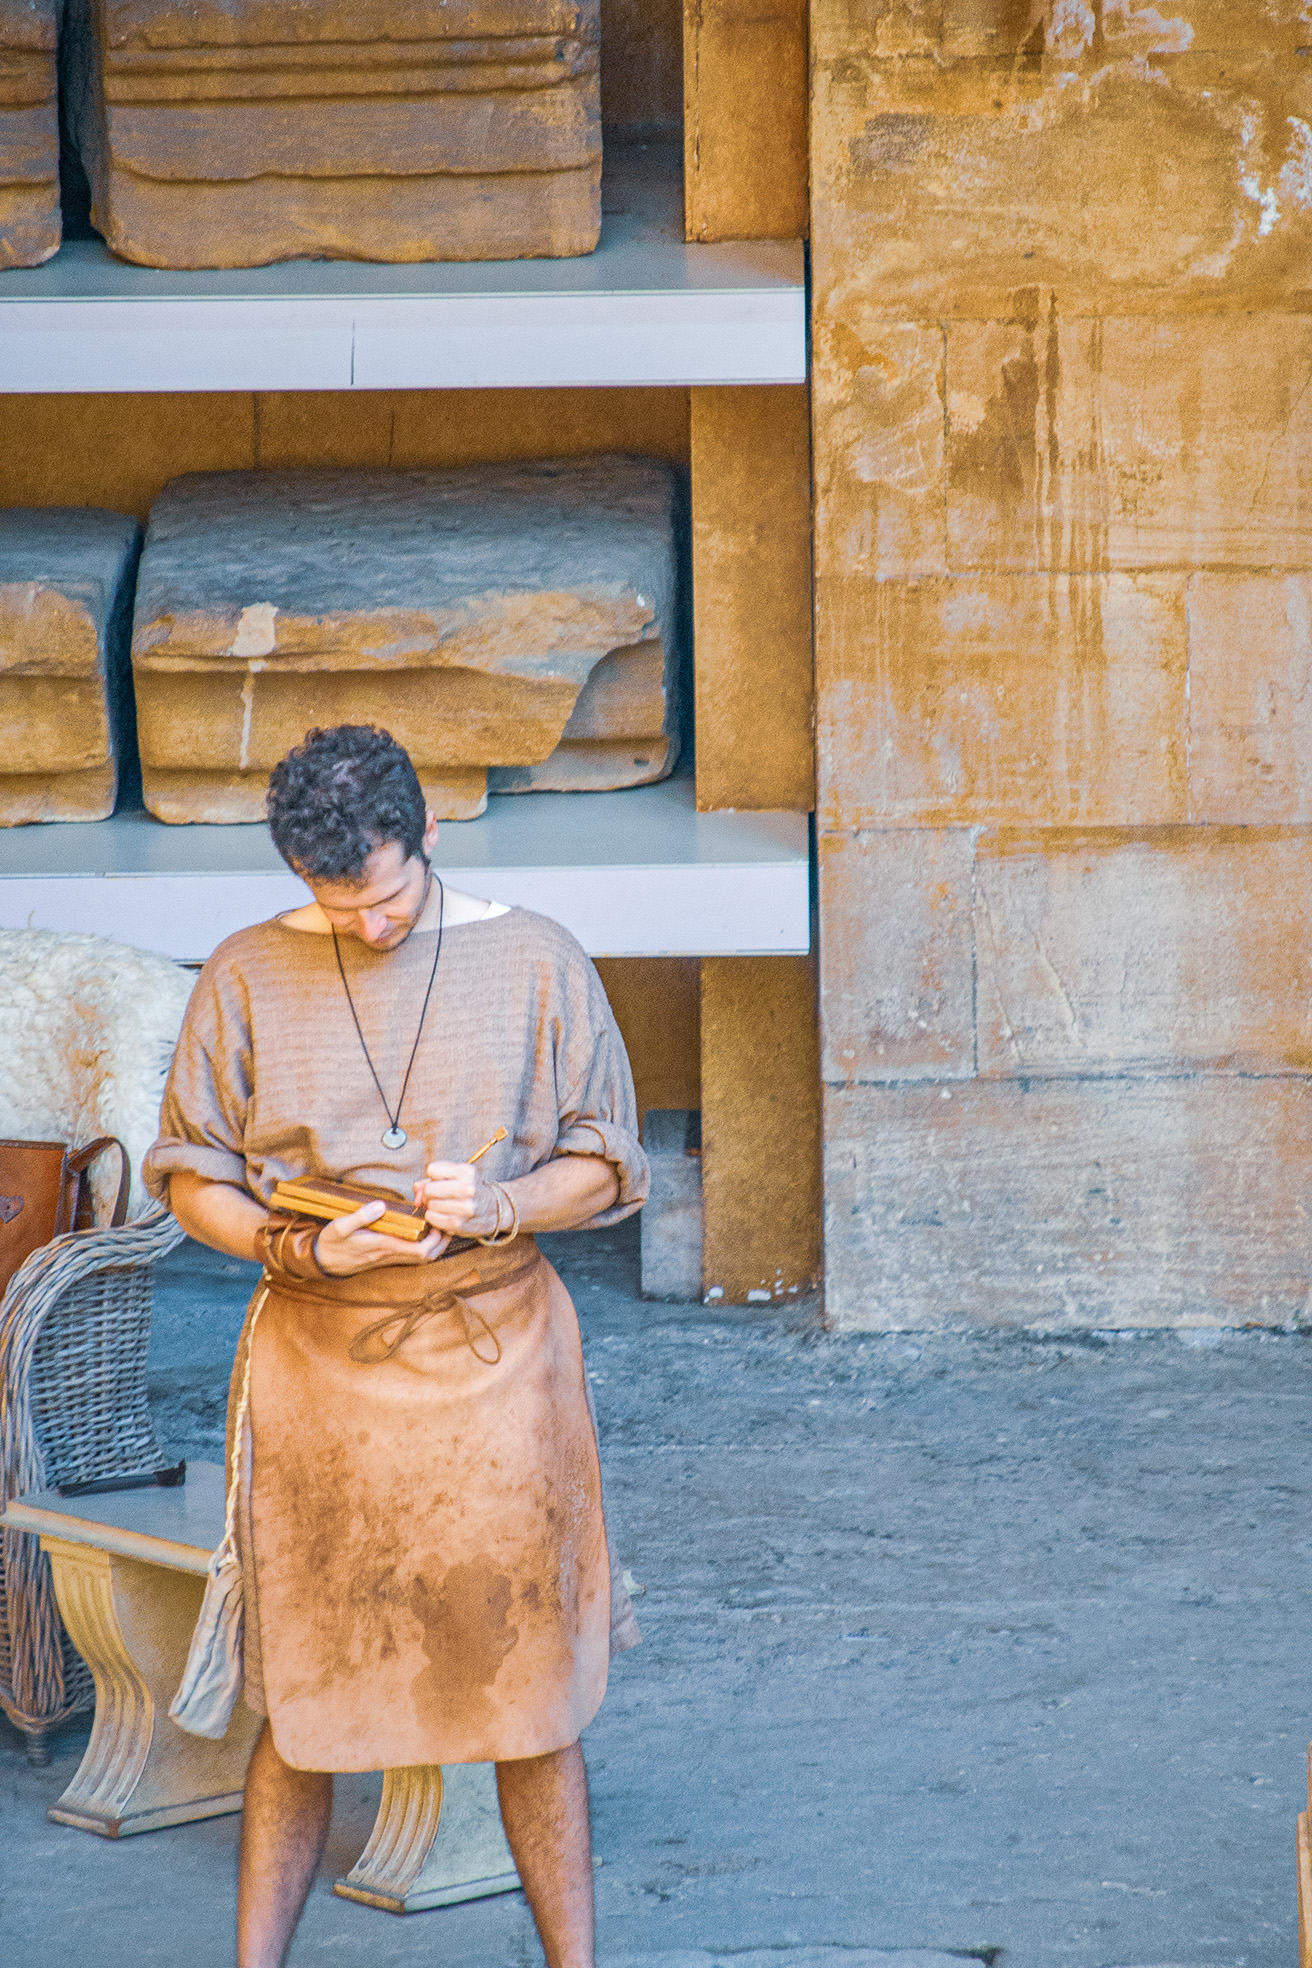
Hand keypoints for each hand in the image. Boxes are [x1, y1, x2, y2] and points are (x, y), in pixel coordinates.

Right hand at [312, 1197, 447, 1276]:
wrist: (323, 1261)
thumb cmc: (332, 1243)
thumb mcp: (339, 1227)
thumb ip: (359, 1216)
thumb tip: (380, 1205)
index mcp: (384, 1246)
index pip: (421, 1250)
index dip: (436, 1238)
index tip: (439, 1219)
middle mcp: (391, 1254)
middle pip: (429, 1256)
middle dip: (443, 1240)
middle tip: (446, 1218)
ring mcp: (391, 1256)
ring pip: (423, 1256)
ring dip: (435, 1241)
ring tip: (438, 1220)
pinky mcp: (388, 1255)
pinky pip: (413, 1253)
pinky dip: (424, 1242)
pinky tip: (423, 1227)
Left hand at [413, 1161, 504, 1238]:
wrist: (492, 1210)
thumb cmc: (469, 1190)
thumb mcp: (456, 1176)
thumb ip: (431, 1179)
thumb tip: (416, 1192)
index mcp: (467, 1171)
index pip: (432, 1170)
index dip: (433, 1176)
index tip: (442, 1181)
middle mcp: (468, 1188)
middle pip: (429, 1189)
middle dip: (429, 1193)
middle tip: (439, 1196)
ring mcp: (465, 1208)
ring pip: (430, 1205)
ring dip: (432, 1207)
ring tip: (444, 1206)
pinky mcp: (459, 1224)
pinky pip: (432, 1218)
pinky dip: (434, 1218)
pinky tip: (444, 1215)